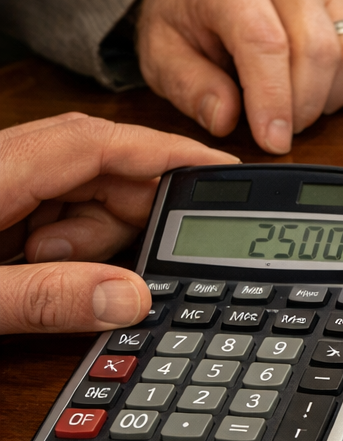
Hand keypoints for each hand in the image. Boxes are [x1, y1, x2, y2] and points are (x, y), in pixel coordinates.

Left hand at [0, 114, 235, 333]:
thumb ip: (47, 299)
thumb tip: (131, 299)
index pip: (100, 141)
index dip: (167, 151)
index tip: (222, 169)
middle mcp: (4, 164)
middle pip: (100, 168)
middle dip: (119, 219)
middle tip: (109, 269)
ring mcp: (1, 181)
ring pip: (80, 191)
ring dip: (85, 237)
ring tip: (44, 270)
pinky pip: (53, 208)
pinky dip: (64, 241)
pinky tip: (40, 268)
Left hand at [136, 0, 342, 154]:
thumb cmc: (187, 20)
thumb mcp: (162, 54)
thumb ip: (191, 88)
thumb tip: (227, 119)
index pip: (265, 41)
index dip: (273, 99)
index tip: (273, 141)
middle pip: (320, 50)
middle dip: (304, 106)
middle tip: (280, 128)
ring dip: (335, 97)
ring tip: (302, 103)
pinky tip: (339, 90)